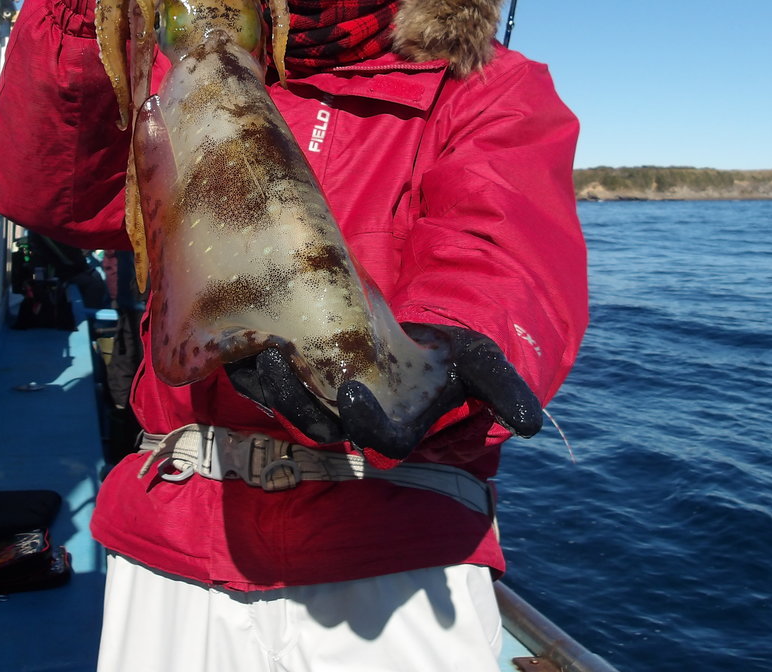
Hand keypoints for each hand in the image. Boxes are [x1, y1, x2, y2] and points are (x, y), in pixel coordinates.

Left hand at [226, 324, 542, 459]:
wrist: (410, 333)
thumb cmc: (446, 355)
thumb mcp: (480, 363)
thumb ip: (505, 393)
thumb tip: (533, 425)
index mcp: (393, 428)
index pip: (374, 438)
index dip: (360, 421)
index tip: (350, 392)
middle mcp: (348, 420)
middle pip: (314, 423)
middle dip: (293, 398)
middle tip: (279, 360)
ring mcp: (316, 399)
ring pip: (282, 403)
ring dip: (264, 382)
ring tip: (256, 347)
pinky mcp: (292, 374)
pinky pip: (261, 379)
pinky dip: (246, 362)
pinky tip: (238, 335)